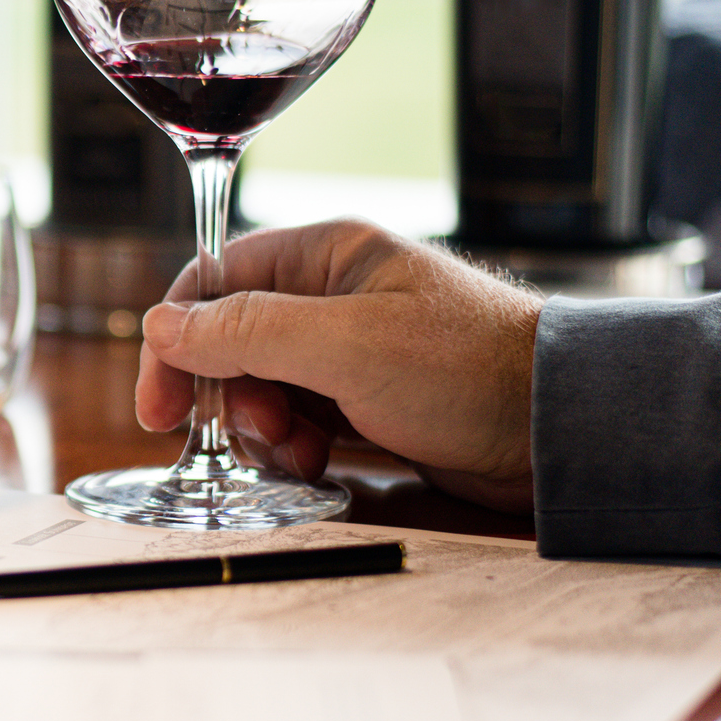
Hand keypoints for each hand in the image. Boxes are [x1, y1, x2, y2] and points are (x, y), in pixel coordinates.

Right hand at [136, 220, 542, 514]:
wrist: (561, 428)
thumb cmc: (470, 368)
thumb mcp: (344, 346)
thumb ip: (246, 332)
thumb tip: (162, 326)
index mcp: (327, 256)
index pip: (216, 282)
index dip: (178, 343)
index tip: (159, 406)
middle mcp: (334, 297)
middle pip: (233, 343)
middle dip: (231, 397)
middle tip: (258, 434)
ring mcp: (353, 352)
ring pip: (264, 390)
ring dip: (266, 430)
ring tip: (304, 452)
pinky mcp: (371, 402)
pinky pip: (302, 421)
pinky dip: (298, 448)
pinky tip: (323, 464)